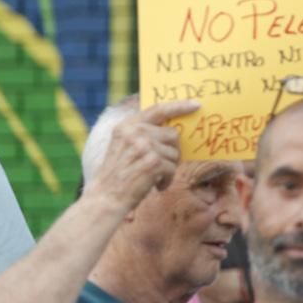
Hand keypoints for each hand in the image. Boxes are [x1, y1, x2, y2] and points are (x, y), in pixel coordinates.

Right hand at [84, 101, 199, 211]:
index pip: (158, 110)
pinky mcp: (153, 162)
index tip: (196, 105)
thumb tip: (175, 130)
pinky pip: (173, 168)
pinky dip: (167, 179)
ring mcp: (144, 146)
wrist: (106, 198)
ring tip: (153, 177)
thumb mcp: (125, 145)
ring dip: (169, 168)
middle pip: (173, 134)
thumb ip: (144, 133)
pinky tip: (156, 185)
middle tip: (160, 164)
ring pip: (175, 153)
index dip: (179, 106)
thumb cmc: (120, 173)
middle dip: (172, 151)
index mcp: (127, 125)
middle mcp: (135, 132)